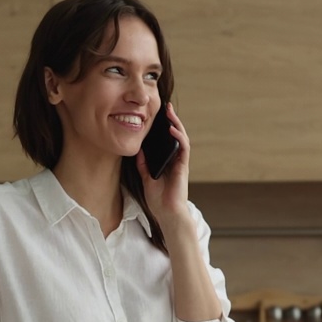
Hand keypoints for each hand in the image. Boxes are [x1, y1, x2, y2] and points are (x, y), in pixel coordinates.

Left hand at [138, 102, 192, 230]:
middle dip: (171, 120)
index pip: (166, 140)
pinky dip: (179, 137)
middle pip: (175, 135)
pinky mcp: (183, 167)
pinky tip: (172, 129)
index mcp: (167, 161)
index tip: (157, 115)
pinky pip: (183, 148)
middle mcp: (175, 159)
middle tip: (165, 107)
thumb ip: (143, 164)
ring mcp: (180, 162)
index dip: (163, 127)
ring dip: (176, 124)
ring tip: (170, 112)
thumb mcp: (146, 178)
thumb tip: (138, 150)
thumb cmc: (158, 199)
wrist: (167, 214)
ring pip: (181, 138)